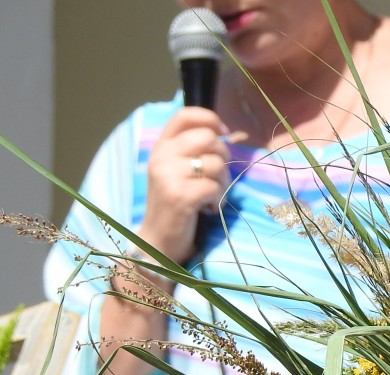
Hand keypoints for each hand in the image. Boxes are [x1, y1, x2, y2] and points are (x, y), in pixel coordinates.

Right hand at [139, 106, 233, 263]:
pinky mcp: (179, 195)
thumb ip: (195, 150)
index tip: (224, 133)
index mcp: (161, 146)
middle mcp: (161, 156)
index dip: (210, 119)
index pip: (185, 115)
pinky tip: (207, 208)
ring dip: (223, 182)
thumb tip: (229, 134)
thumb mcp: (178, 171)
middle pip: (209, 138)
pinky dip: (218, 199)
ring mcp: (168, 175)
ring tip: (211, 196)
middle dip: (223, 157)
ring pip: (215, 164)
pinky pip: (214, 187)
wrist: (158, 241)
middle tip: (216, 177)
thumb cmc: (176, 204)